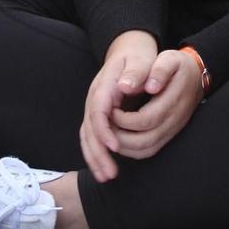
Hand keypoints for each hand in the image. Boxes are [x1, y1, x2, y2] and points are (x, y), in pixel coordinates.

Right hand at [80, 30, 157, 182]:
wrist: (129, 51)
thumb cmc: (138, 57)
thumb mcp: (141, 59)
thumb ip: (135, 72)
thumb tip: (125, 87)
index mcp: (104, 85)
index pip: (98, 110)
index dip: (104, 130)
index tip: (115, 146)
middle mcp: (95, 98)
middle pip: (89, 129)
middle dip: (98, 153)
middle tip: (110, 173)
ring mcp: (94, 108)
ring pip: (88, 136)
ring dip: (95, 158)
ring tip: (107, 177)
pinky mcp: (99, 116)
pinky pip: (92, 137)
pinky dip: (97, 154)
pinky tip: (106, 169)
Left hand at [109, 49, 204, 159]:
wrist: (196, 77)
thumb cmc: (179, 66)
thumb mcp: (170, 59)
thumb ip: (160, 70)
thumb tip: (150, 86)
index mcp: (173, 101)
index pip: (145, 120)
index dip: (124, 120)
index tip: (111, 109)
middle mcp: (174, 120)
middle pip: (144, 141)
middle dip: (119, 136)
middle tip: (106, 123)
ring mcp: (172, 130)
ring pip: (145, 150)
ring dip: (124, 147)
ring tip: (109, 131)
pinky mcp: (168, 135)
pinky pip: (149, 151)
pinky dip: (131, 150)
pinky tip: (119, 137)